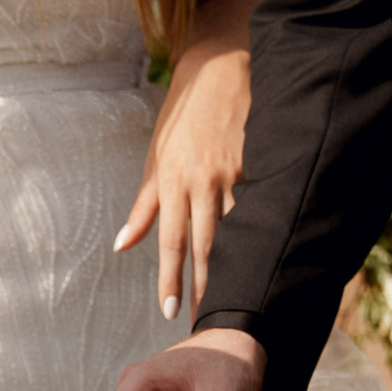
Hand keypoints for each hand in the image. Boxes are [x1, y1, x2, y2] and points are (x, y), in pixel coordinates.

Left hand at [115, 39, 250, 319]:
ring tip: (240, 300)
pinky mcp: (261, 163)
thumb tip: (121, 245)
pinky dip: (264, 234)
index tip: (172, 311)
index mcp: (172, 182)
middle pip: (205, 247)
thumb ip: (143, 206)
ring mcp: (234, 174)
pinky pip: (262, 206)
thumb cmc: (182, 115)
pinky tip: (270, 259)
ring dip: (237, 269)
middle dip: (206, 287)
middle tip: (209, 323)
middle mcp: (202, 182)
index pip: (170, 242)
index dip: (170, 279)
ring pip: (237, 232)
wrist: (219, 67)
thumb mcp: (156, 157)